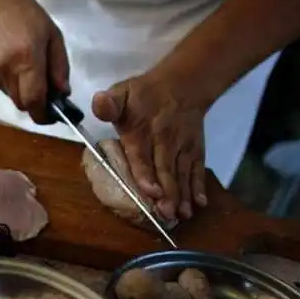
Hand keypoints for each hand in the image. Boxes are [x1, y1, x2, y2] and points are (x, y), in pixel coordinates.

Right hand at [0, 0, 69, 122]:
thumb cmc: (24, 12)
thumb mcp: (52, 33)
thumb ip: (60, 66)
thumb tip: (64, 93)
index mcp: (27, 60)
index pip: (35, 102)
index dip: (46, 114)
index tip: (56, 114)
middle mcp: (7, 72)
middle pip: (24, 105)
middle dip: (37, 104)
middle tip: (48, 91)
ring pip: (13, 98)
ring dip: (25, 93)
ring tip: (30, 71)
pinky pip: (3, 89)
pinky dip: (13, 84)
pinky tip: (14, 64)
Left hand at [91, 71, 207, 220]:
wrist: (182, 84)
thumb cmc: (144, 95)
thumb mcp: (122, 92)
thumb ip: (110, 103)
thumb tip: (99, 104)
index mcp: (141, 131)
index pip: (142, 156)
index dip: (146, 174)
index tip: (152, 192)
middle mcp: (164, 141)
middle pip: (165, 169)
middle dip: (167, 193)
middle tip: (166, 213)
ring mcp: (183, 147)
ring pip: (182, 173)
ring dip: (183, 195)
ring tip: (182, 214)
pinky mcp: (196, 150)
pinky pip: (198, 168)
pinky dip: (199, 186)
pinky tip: (200, 203)